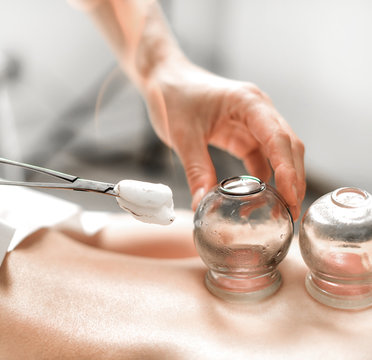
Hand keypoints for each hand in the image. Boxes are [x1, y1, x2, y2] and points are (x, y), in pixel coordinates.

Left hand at [143, 59, 304, 217]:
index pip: (278, 138)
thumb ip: (196, 169)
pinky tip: (258, 199)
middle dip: (294, 179)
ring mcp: (253, 122)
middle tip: (290, 212)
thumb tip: (202, 204)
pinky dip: (262, 179)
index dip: (288, 169)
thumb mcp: (182, 135)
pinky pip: (260, 158)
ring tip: (279, 211)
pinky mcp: (243, 134)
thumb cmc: (174, 96)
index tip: (291, 195)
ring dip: (282, 181)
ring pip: (278, 154)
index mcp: (248, 102)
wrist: (164, 79)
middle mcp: (258, 110)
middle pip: (288, 147)